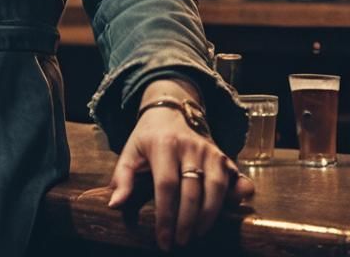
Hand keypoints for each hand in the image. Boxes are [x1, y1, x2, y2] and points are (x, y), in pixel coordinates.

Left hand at [108, 106, 253, 250]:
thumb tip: (115, 205)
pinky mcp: (223, 155)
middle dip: (186, 222)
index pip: (166, 185)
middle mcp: (189, 147)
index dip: (165, 215)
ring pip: (215, 188)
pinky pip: (236, 178)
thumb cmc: (148, 137)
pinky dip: (238, 196)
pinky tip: (231, 211)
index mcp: (163, 145)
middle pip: (192, 191)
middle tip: (179, 242)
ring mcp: (209, 150)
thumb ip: (122, 178)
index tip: (163, 240)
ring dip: (208, 216)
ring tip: (197, 234)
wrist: (170, 111)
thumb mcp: (130, 151)